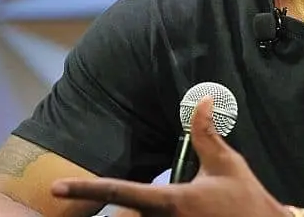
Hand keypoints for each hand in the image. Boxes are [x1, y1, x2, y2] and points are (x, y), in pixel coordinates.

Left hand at [51, 96, 290, 216]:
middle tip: (140, 207)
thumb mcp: (227, 165)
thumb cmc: (247, 202)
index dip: (85, 188)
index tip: (55, 188)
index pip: (120, 191)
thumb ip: (205, 133)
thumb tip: (202, 99)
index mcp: (172, 201)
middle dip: (125, 214)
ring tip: (182, 210)